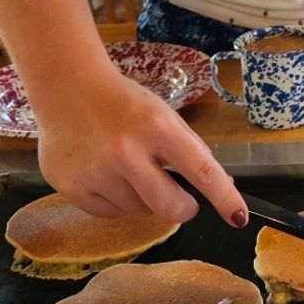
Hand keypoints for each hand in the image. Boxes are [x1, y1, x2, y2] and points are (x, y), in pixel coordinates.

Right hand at [35, 70, 246, 226]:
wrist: (64, 86)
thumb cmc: (124, 104)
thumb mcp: (163, 116)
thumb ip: (192, 151)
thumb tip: (224, 188)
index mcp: (156, 126)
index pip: (201, 170)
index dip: (224, 198)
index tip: (238, 217)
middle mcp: (124, 149)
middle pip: (169, 207)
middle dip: (183, 209)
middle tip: (182, 201)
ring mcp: (95, 170)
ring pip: (139, 211)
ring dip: (143, 199)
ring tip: (126, 169)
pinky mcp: (71, 187)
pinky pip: (110, 213)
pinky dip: (115, 201)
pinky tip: (104, 173)